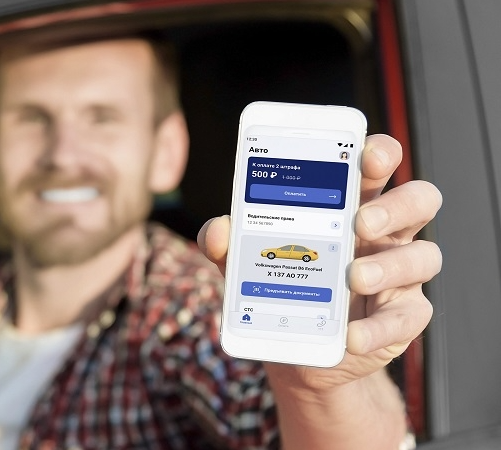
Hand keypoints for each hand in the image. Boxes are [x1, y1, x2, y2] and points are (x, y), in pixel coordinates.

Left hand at [198, 134, 441, 390]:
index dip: (381, 152)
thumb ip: (230, 244)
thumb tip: (217, 230)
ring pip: (425, 256)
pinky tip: (352, 334)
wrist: (295, 351)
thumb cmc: (281, 287)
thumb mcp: (248, 264)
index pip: (379, 166)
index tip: (367, 154)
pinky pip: (409, 318)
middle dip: (396, 205)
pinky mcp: (404, 318)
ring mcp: (401, 276)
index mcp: (352, 205)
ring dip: (390, 265)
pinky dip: (380, 327)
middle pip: (419, 200)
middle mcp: (385, 234)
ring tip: (353, 277)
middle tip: (360, 221)